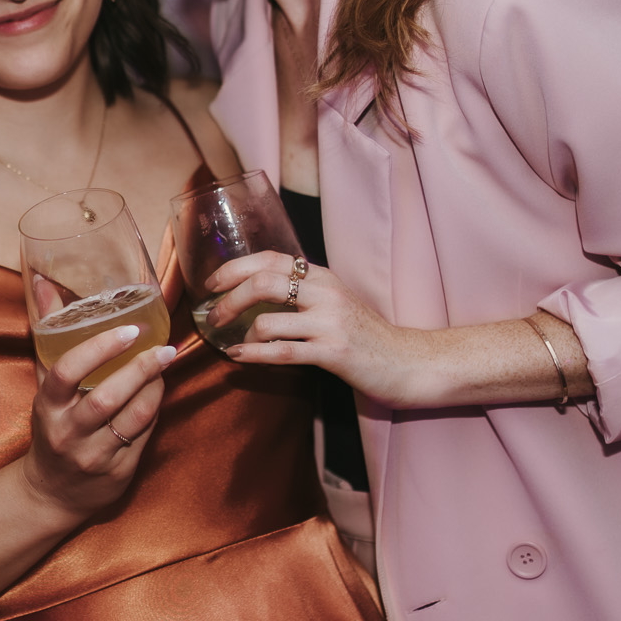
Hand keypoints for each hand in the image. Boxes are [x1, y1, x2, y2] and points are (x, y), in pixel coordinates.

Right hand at [19, 325, 174, 519]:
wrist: (51, 493)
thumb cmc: (51, 426)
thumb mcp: (44, 385)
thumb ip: (48, 334)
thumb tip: (43, 282)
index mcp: (47, 407)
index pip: (66, 373)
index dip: (98, 349)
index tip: (128, 330)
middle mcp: (68, 433)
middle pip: (106, 398)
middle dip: (139, 369)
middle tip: (164, 347)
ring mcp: (94, 455)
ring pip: (132, 419)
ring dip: (155, 389)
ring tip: (166, 364)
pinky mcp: (118, 472)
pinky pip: (143, 436)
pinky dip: (155, 410)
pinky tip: (160, 391)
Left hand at [205, 252, 432, 407]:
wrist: (408, 361)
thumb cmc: (366, 334)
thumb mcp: (335, 301)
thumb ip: (303, 291)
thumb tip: (255, 289)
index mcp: (322, 276)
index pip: (270, 259)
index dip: (234, 268)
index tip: (212, 284)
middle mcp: (325, 293)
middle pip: (262, 283)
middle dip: (229, 299)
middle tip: (213, 316)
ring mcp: (330, 322)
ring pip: (267, 321)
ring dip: (241, 335)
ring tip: (236, 344)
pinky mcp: (333, 352)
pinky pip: (281, 351)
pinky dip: (253, 355)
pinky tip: (239, 358)